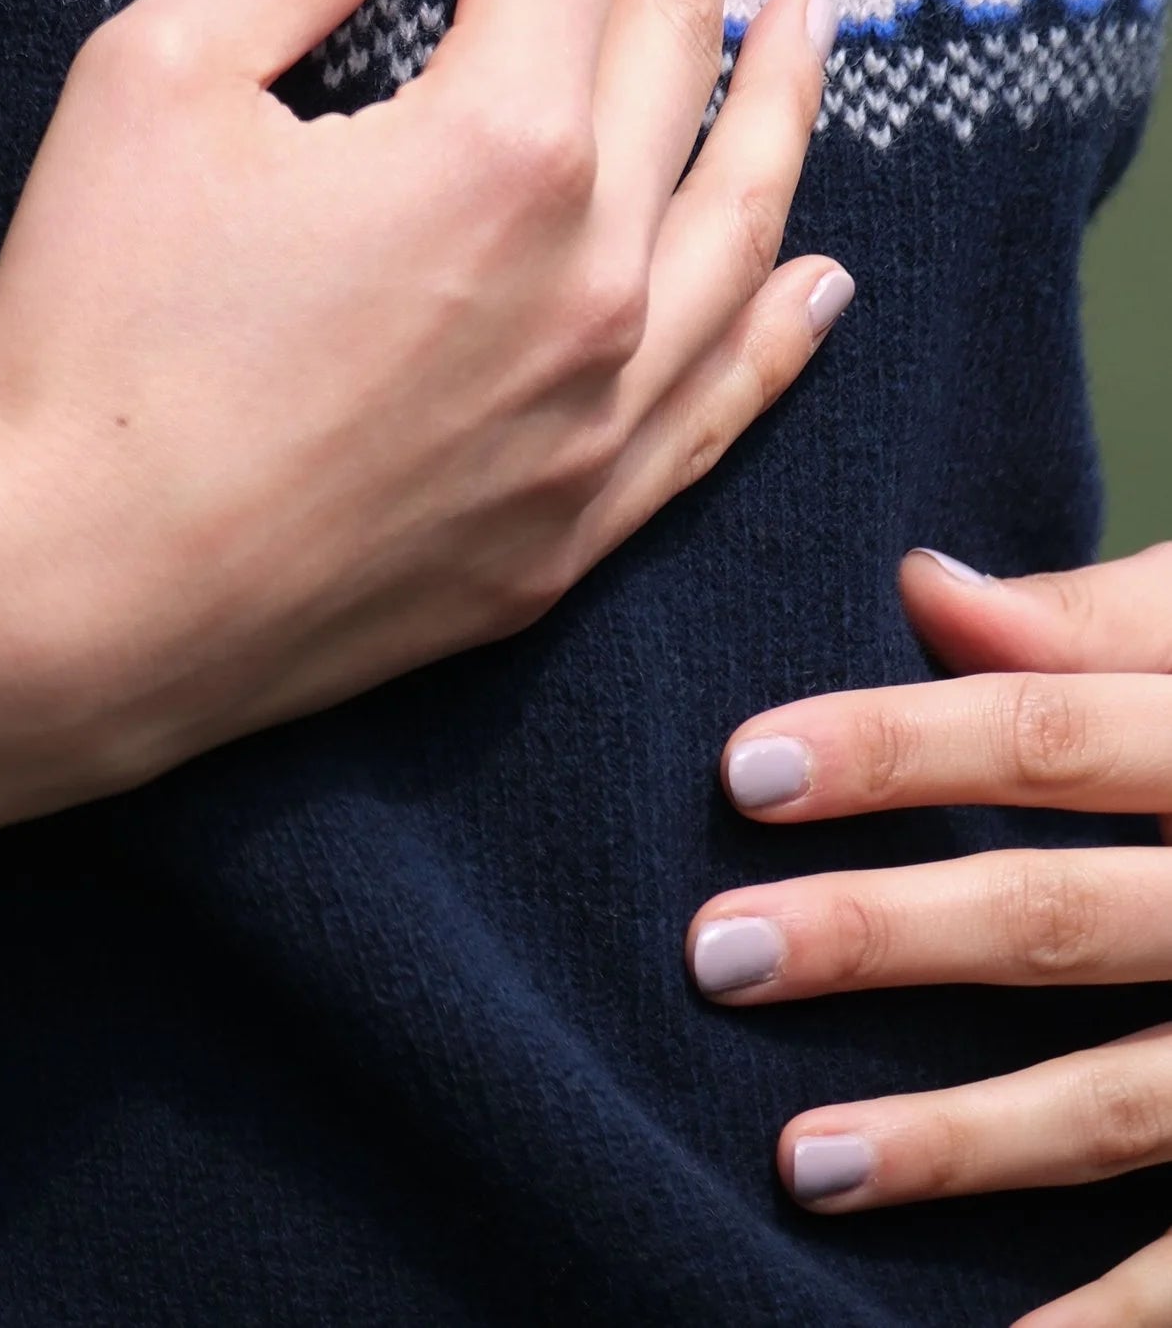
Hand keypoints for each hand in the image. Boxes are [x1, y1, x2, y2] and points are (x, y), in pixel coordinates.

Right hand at [0, 0, 848, 904]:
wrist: (62, 606)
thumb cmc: (89, 327)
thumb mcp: (161, 78)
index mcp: (500, 150)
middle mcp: (594, 281)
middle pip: (676, 53)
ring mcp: (598, 419)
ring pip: (741, 226)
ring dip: (776, 102)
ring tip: (808, 12)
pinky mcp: (570, 531)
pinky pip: (725, 405)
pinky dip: (782, 321)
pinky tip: (813, 270)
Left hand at [690, 548, 1171, 1327]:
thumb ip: (1112, 625)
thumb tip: (924, 588)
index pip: (1051, 735)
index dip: (899, 748)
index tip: (742, 767)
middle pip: (1064, 919)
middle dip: (887, 936)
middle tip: (718, 952)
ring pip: (1123, 1101)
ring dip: (960, 1142)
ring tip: (800, 1162)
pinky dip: (1105, 1319)